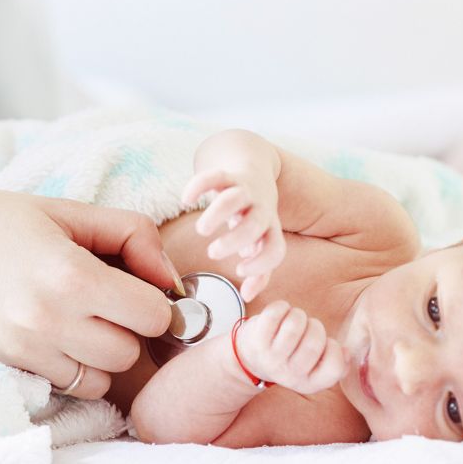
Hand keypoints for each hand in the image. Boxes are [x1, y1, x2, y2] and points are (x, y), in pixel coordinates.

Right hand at [0, 189, 175, 399]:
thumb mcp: (61, 209)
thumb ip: (128, 233)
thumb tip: (170, 278)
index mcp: (70, 274)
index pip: (154, 314)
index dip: (154, 299)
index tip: (137, 286)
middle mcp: (49, 320)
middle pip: (131, 353)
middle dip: (128, 330)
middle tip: (105, 302)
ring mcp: (23, 352)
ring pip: (101, 379)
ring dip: (100, 355)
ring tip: (76, 321)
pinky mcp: (3, 370)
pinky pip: (64, 387)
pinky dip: (69, 368)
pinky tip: (50, 337)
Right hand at [183, 168, 285, 302]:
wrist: (253, 166)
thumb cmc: (254, 214)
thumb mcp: (261, 240)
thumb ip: (258, 270)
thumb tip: (247, 297)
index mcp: (269, 228)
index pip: (276, 248)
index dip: (261, 263)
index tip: (239, 270)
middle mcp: (261, 209)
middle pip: (256, 223)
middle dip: (235, 241)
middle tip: (213, 252)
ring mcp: (245, 190)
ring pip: (235, 198)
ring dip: (217, 214)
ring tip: (202, 230)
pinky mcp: (228, 174)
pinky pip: (215, 176)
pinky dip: (199, 186)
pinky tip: (186, 199)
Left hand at [234, 301, 347, 394]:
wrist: (250, 359)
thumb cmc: (291, 358)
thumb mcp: (314, 368)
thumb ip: (336, 363)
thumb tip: (347, 352)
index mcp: (309, 384)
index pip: (334, 366)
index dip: (334, 348)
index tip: (325, 343)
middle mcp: (289, 375)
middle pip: (315, 342)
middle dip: (315, 326)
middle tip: (308, 326)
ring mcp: (271, 358)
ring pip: (294, 325)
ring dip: (298, 315)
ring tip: (294, 319)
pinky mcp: (256, 339)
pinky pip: (275, 313)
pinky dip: (282, 306)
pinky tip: (281, 313)